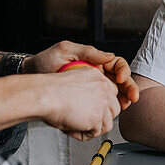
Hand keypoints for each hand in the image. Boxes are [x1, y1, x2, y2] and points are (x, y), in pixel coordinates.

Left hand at [24, 41, 139, 110]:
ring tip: (124, 106)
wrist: (33, 77)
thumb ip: (87, 51)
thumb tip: (108, 55)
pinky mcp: (86, 101)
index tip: (120, 78)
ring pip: (114, 95)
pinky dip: (107, 111)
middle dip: (129, 88)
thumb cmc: (46, 61)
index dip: (123, 71)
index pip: (117, 65)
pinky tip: (109, 114)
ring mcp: (92, 88)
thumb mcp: (65, 50)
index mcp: (95, 61)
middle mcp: (97, 74)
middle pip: (120, 81)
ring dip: (122, 100)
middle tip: (132, 97)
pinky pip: (101, 106)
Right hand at [34, 67, 121, 140]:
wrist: (44, 95)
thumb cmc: (50, 90)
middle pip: (114, 108)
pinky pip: (95, 133)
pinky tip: (72, 129)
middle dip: (102, 118)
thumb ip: (87, 91)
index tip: (93, 111)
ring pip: (107, 123)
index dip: (102, 105)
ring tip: (78, 127)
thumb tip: (92, 106)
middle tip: (87, 122)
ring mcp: (102, 103)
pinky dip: (84, 135)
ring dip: (94, 128)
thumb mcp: (74, 82)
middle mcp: (103, 87)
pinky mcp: (96, 117)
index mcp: (97, 76)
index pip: (111, 93)